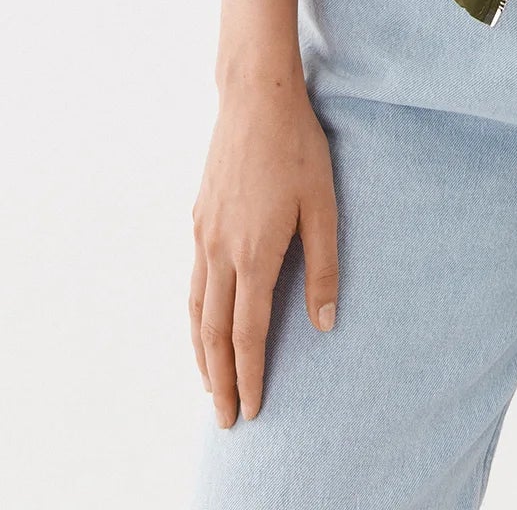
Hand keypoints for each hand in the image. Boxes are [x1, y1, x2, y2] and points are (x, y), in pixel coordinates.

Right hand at [190, 73, 339, 426]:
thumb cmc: (298, 147)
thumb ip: (324, 266)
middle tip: (225, 418)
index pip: (247, 332)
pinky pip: (192, 281)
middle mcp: (220, 251)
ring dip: (201, 352)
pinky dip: (195, 315)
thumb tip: (324, 324)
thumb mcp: (324, 205)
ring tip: (209, 384)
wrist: (255, 98)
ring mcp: (204, 234)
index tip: (251, 408)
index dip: (249, 374)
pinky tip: (202, 323)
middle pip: (214, 331)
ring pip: (196, 309)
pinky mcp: (199, 217)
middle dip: (219, 379)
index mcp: (254, 253)